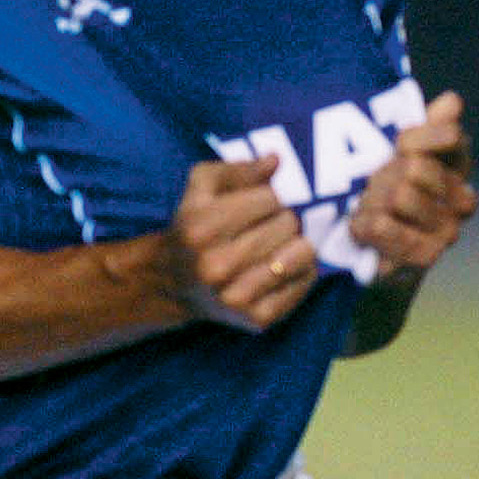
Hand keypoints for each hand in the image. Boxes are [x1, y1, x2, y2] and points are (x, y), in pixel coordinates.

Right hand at [161, 153, 317, 333]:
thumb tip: (276, 161)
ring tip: (279, 244)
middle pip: (288, 224)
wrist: (173, 282)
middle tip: (270, 225)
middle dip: (284, 219)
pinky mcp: (257, 318)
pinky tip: (282, 267)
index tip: (259, 204)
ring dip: (296, 243)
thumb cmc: (193, 225)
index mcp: (201, 228)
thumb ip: (238, 169)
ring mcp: (236, 296)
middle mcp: (216, 265)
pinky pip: (305, 281)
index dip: (270, 196)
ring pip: (303, 252)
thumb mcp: (202, 187)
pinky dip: (302, 270)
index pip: (270, 198)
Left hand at [349, 90, 476, 282]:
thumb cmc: (387, 189)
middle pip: (418, 167)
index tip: (397, 145)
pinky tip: (359, 225)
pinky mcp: (425, 256)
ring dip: (371, 200)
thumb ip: (426, 126)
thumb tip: (452, 100)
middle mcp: (462, 199)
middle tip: (371, 183)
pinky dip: (364, 224)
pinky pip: (386, 226)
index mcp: (459, 166)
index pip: (451, 136)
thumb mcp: (400, 153)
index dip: (415, 137)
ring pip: (401, 196)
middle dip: (384, 173)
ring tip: (364, 206)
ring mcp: (447, 231)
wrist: (375, 251)